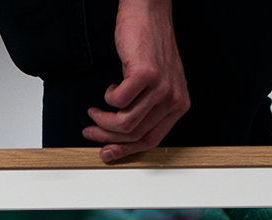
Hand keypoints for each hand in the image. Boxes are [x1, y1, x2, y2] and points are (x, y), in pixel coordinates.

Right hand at [82, 0, 189, 162]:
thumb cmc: (150, 45)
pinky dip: (108, 98)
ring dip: (104, 120)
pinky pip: (119, 101)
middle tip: (91, 132)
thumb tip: (122, 136)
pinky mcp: (146, 74)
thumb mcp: (157, 84)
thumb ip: (148, 110)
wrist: (149, 11)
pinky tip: (109, 90)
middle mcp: (174, 99)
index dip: (126, 151)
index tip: (107, 153)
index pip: (151, 141)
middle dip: (108, 138)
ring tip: (94, 113)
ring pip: (126, 122)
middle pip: (136, 134)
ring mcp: (161, 87)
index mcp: (179, 106)